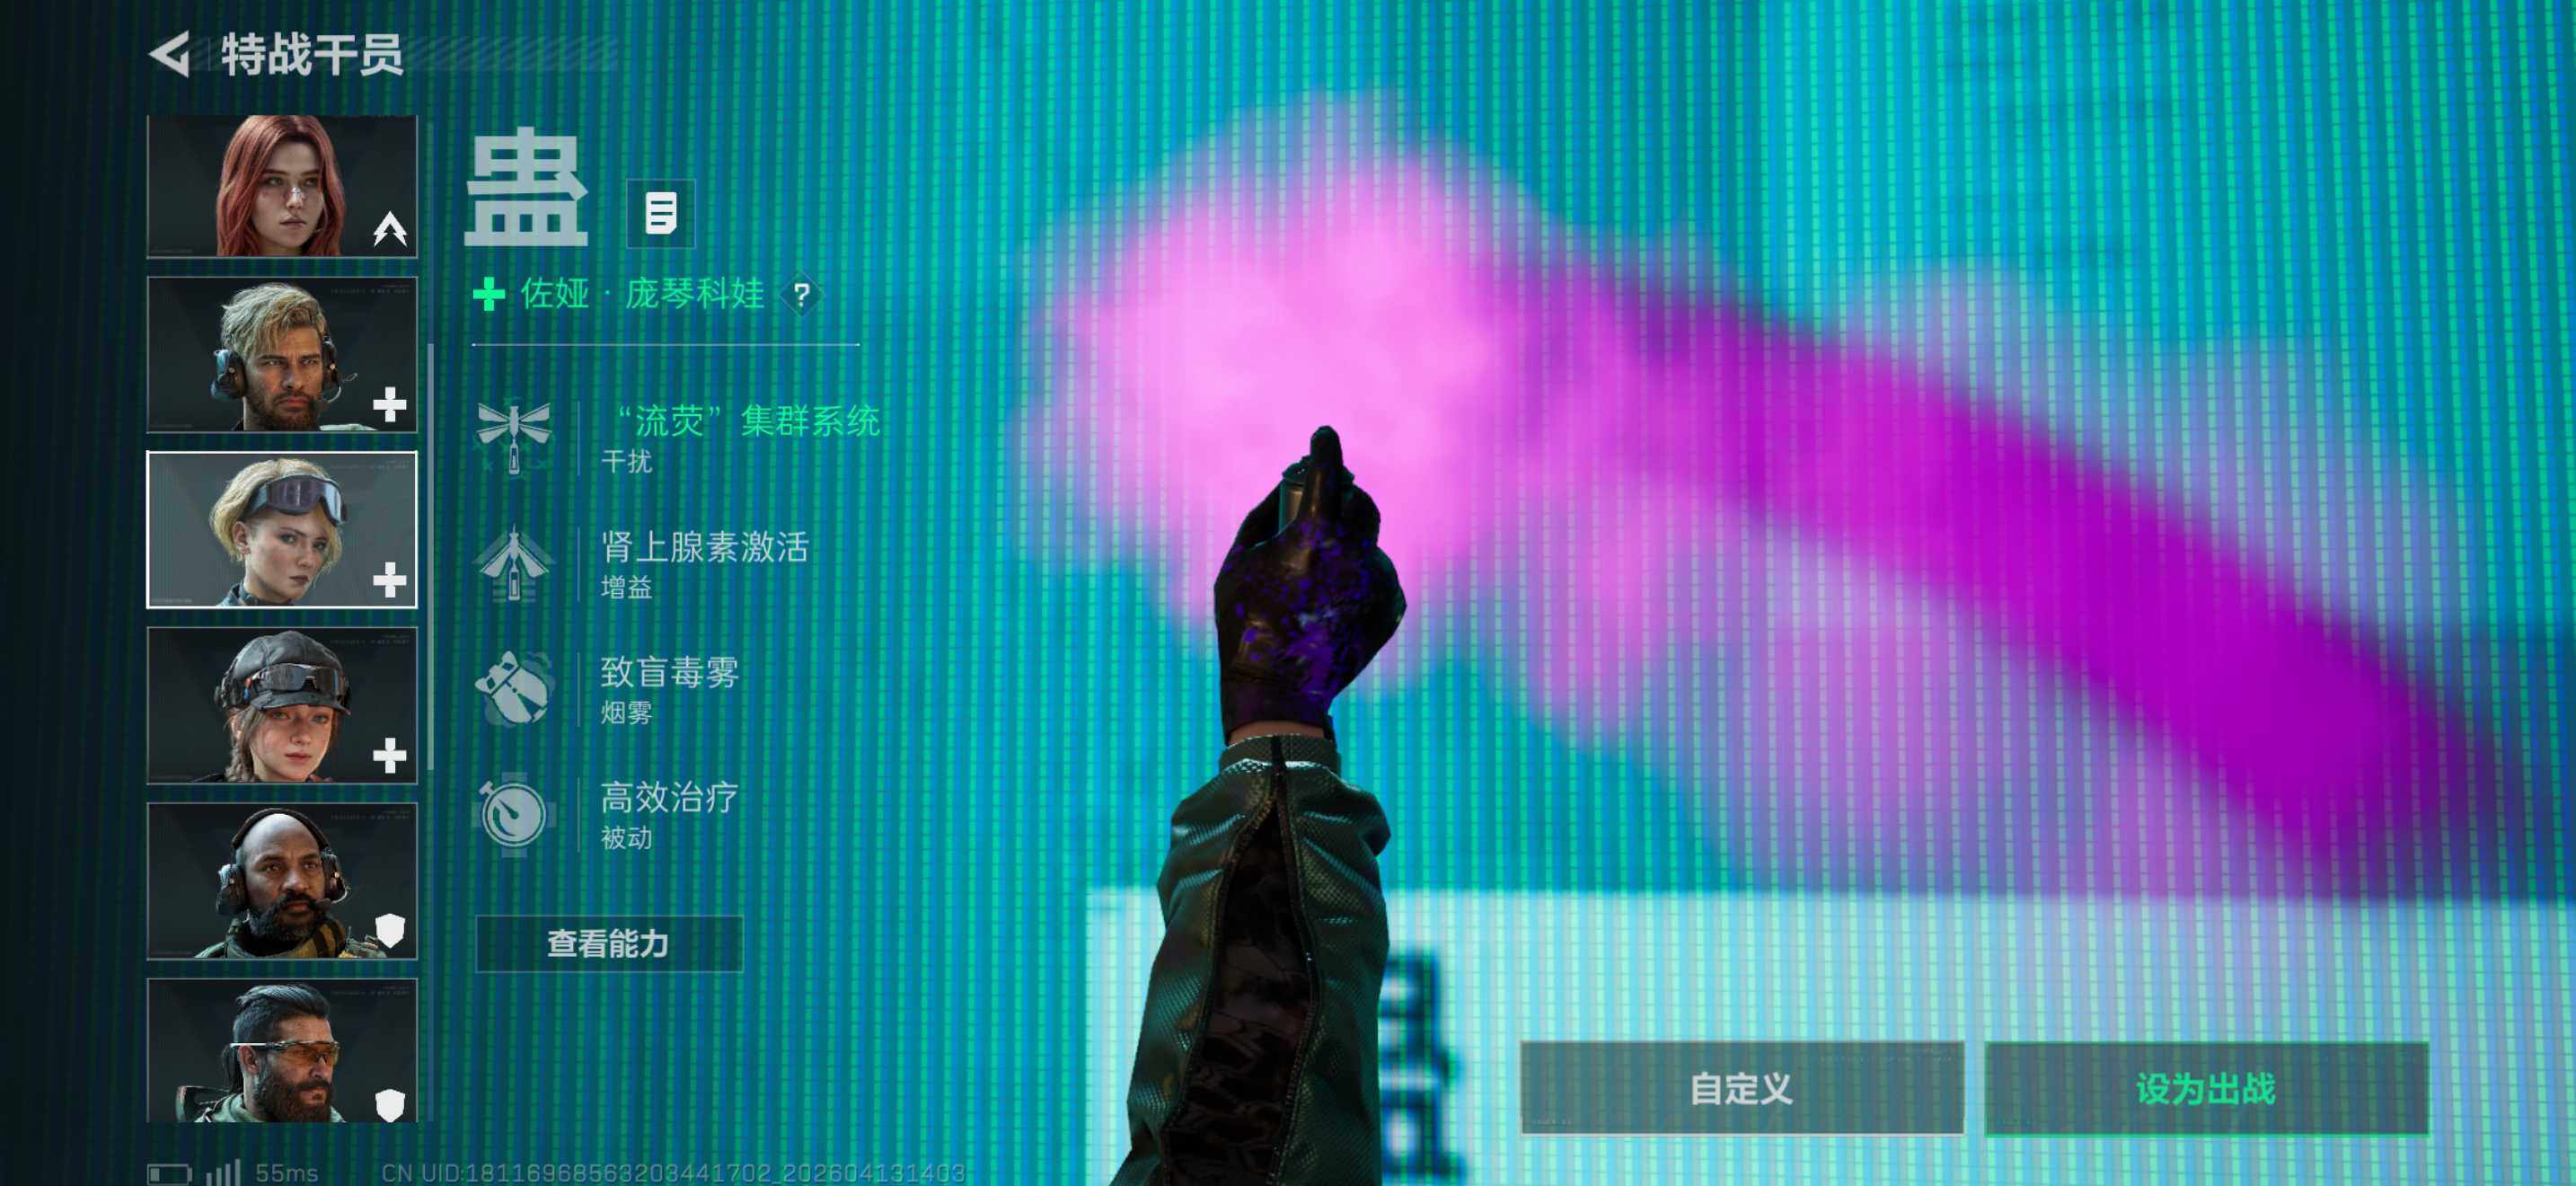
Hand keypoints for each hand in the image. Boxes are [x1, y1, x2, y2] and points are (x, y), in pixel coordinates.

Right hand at [1214, 426, 1406, 739]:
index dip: (1325, 448)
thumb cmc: (1245, 623)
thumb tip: (1284, 489)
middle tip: (1326, 503)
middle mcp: (1353, 555)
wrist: (1277, 689)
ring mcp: (1376, 584)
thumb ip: (1261, 517)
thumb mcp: (1237, 563)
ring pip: (1368, 545)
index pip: (1327, 474)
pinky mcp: (1390, 609)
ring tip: (1316, 575)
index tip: (1324, 435)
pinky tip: (1332, 601)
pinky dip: (1358, 579)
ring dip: (1347, 546)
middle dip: (1345, 496)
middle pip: (1362, 504)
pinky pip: (1377, 578)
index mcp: (1313, 537)